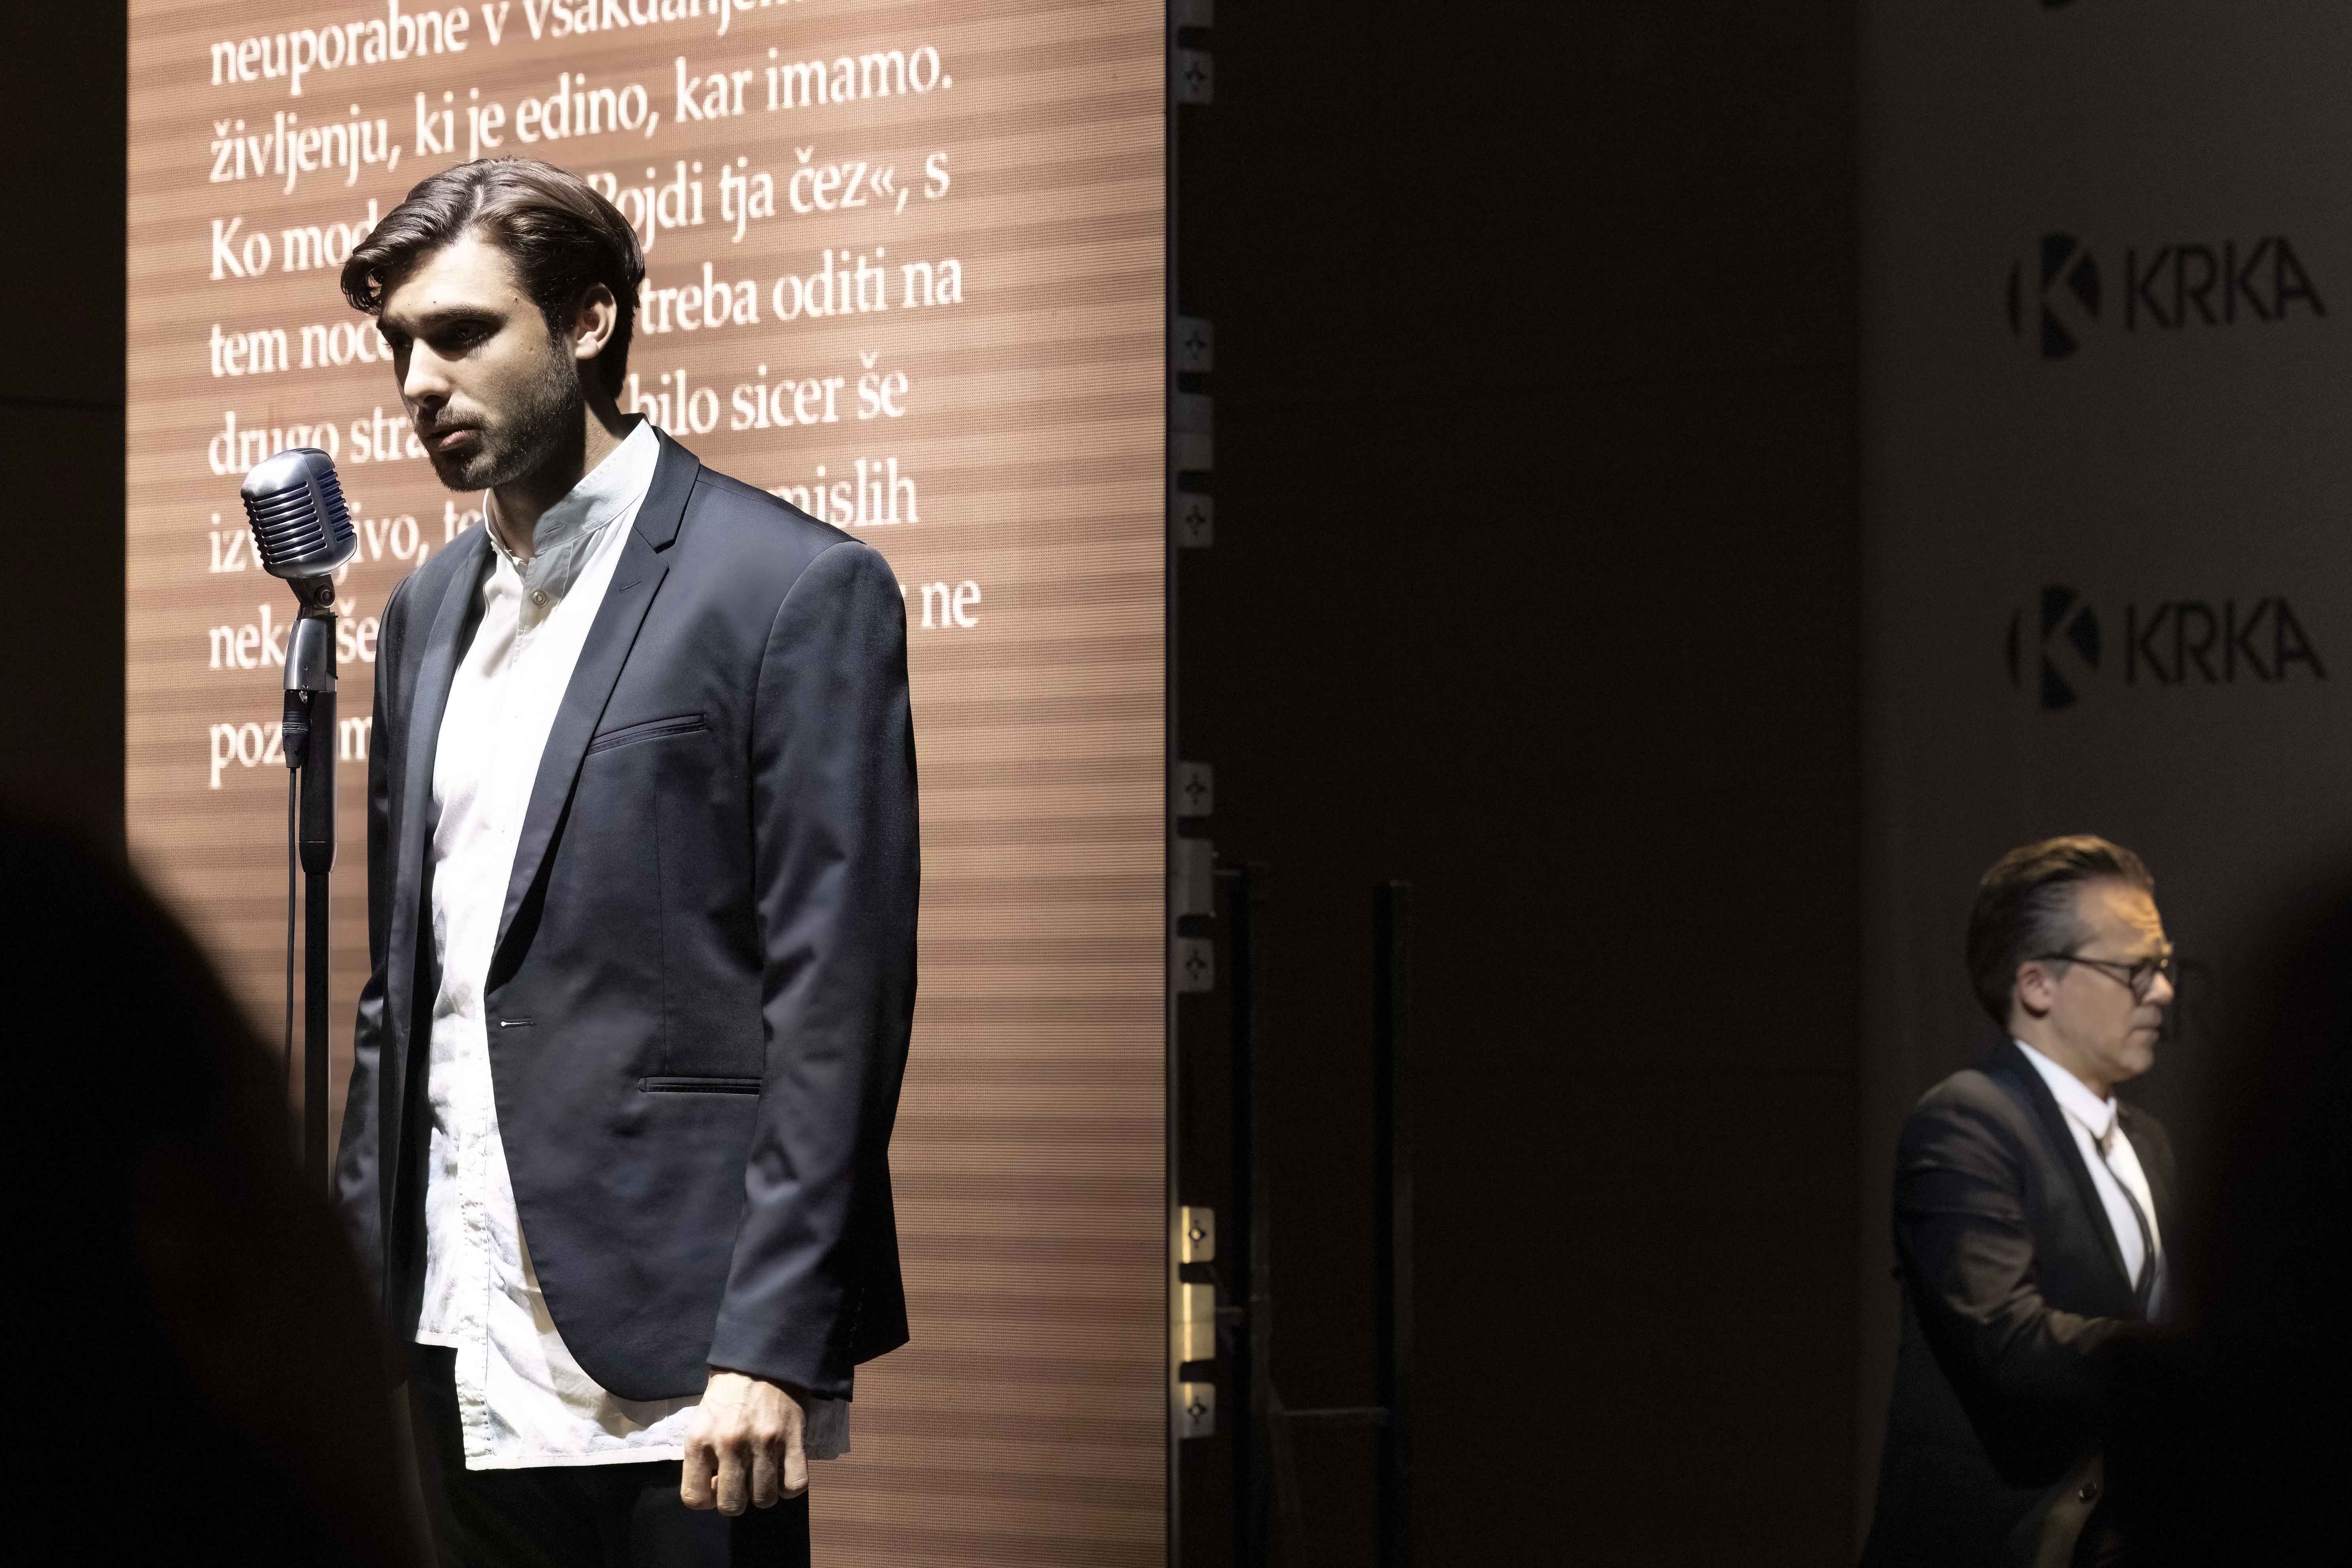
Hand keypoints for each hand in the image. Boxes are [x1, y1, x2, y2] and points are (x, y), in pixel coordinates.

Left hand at [681, 1369, 807, 1513]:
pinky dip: (791, 1485)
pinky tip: (785, 1470)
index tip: (718, 1484)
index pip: (694, 1498)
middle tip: (743, 1480)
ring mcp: (763, 1442)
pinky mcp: (793, 1438)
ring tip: (765, 1473)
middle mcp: (729, 1444)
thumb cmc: (728, 1393)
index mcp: (700, 1440)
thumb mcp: (702, 1421)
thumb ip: (703, 1457)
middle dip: (738, 1499)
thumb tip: (716, 1489)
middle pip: (732, 1506)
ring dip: (766, 1492)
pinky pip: (795, 1484)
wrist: (762, 1356)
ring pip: (765, 1499)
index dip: (708, 1498)